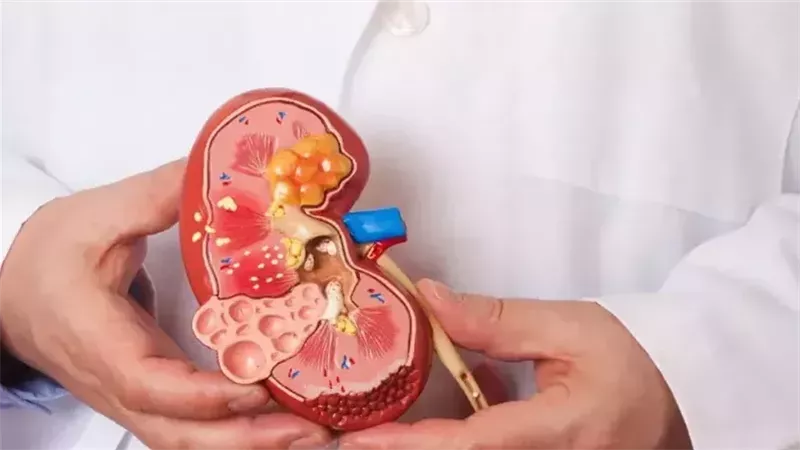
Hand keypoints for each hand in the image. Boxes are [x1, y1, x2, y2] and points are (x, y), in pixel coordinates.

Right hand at [0, 160, 331, 449]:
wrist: (14, 295)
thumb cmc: (47, 259)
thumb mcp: (97, 216)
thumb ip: (157, 195)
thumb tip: (217, 170)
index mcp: (96, 339)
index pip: (150, 385)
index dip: (204, 394)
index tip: (257, 384)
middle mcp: (118, 382)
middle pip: (180, 433)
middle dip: (246, 438)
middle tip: (310, 429)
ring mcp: (137, 396)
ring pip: (190, 440)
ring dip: (250, 443)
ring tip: (312, 432)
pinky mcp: (154, 394)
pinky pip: (195, 427)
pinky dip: (238, 434)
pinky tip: (283, 422)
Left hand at [340, 280, 692, 449]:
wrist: (682, 393)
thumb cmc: (636, 359)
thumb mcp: (568, 327)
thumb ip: (493, 319)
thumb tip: (428, 299)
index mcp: (556, 433)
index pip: (467, 446)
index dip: (407, 446)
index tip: (357, 439)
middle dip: (403, 449)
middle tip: (346, 432)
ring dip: (423, 443)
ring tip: (374, 424)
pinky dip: (456, 437)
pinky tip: (436, 415)